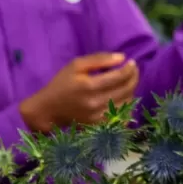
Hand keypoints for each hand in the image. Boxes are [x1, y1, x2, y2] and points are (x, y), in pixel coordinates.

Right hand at [20, 53, 139, 132]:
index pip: (119, 76)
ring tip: (128, 81)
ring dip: (131, 90)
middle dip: (134, 78)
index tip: (132, 63)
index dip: (129, 69)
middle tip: (134, 71)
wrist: (48, 109)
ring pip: (127, 102)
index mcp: (89, 86)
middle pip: (126, 89)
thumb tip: (122, 57)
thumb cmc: (62, 83)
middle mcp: (95, 103)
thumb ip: (99, 59)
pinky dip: (127, 104)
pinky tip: (124, 96)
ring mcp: (98, 116)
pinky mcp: (99, 125)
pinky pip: (122, 115)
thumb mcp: (76, 65)